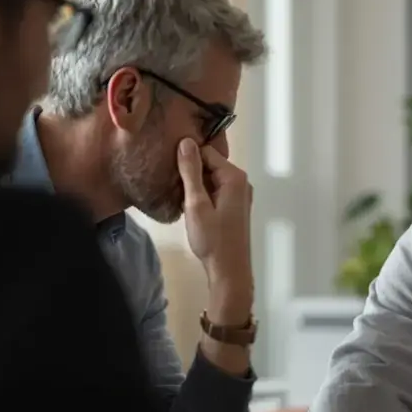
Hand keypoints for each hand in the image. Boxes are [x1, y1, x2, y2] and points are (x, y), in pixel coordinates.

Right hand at [176, 138, 251, 288]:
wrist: (229, 270)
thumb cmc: (212, 238)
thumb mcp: (196, 204)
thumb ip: (190, 172)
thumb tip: (185, 141)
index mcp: (234, 177)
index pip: (206, 152)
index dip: (187, 159)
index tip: (170, 169)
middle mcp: (241, 181)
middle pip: (210, 164)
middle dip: (191, 172)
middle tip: (172, 185)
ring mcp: (240, 194)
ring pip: (211, 178)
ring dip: (195, 185)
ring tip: (179, 197)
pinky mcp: (236, 206)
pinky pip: (216, 190)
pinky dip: (202, 195)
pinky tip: (190, 207)